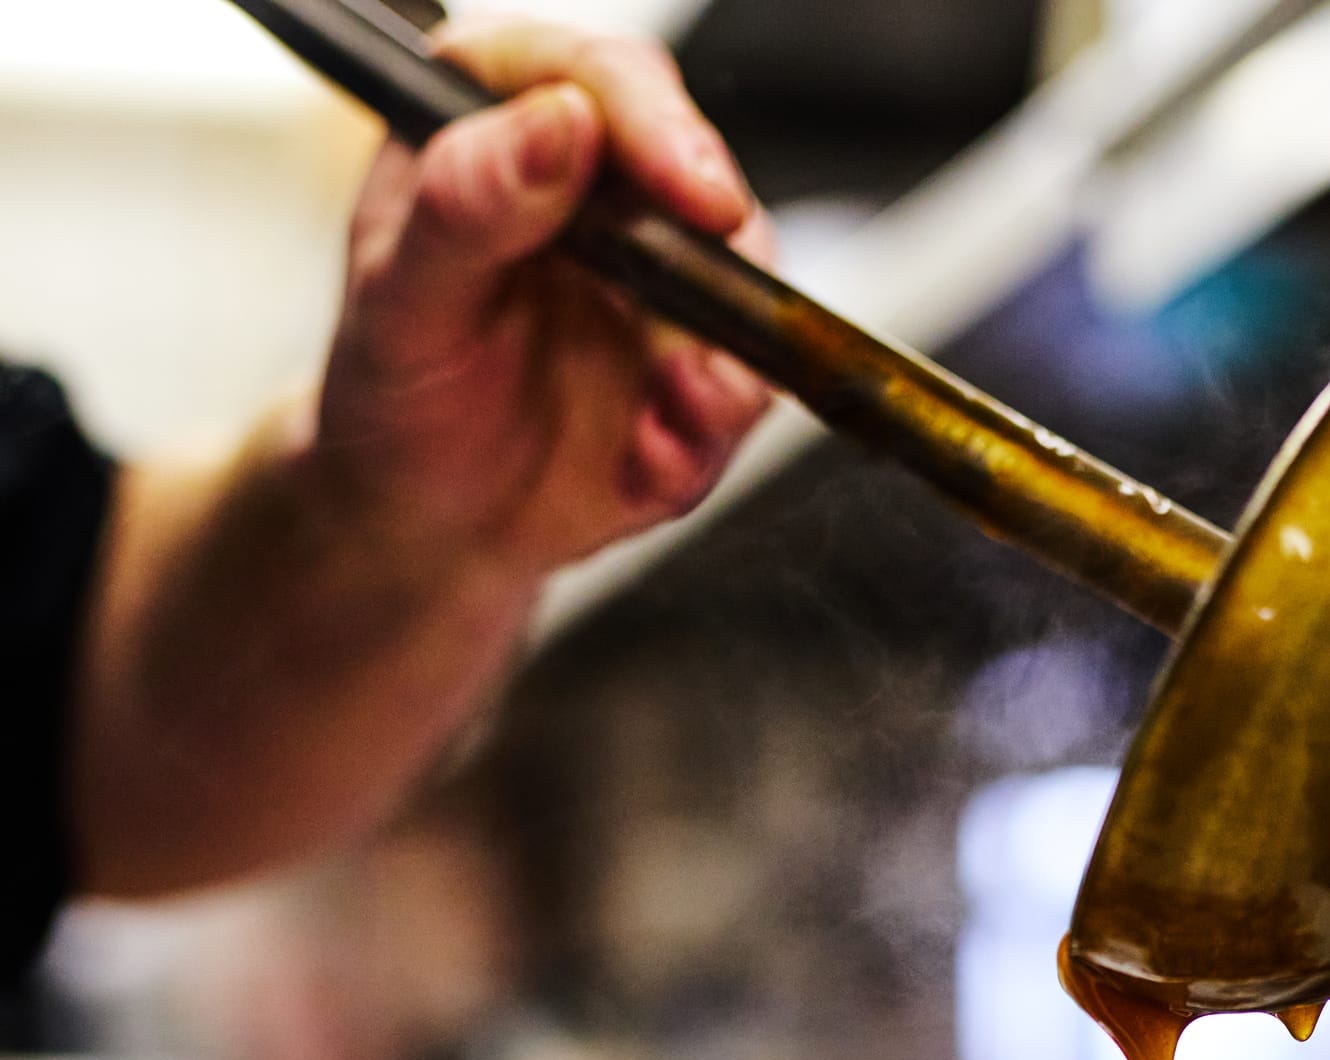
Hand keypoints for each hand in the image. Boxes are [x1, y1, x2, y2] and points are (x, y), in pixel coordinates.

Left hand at [314, 13, 775, 589]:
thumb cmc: (394, 390)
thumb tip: (557, 126)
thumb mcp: (400, 303)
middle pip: (694, 169)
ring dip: (718, 364)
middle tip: (693, 331)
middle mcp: (592, 185)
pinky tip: (648, 462)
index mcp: (500, 122)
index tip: (686, 185)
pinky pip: (740, 384)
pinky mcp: (695, 360)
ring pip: (739, 282)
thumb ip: (464, 206)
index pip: (595, 81)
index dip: (652, 123)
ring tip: (663, 428)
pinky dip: (707, 434)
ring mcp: (655, 274)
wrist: (423, 514)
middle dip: (714, 251)